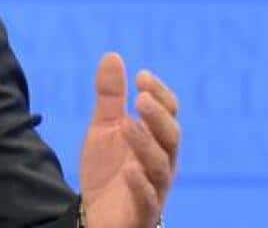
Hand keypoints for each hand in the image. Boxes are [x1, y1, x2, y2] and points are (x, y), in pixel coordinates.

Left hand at [78, 53, 179, 227]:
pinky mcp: (142, 211)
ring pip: (160, 166)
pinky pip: (148, 199)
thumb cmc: (108, 168)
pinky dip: (141, 184)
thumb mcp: (104, 127)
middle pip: (171, 138)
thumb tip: (113, 55)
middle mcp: (161, 163)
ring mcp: (154, 188)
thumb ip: (111, 96)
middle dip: (158, 117)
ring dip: (145, 144)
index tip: (142, 76)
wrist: (96, 212)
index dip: (159, 95)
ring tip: (128, 124)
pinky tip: (129, 169)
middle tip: (141, 98)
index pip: (168, 115)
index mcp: (155, 140)